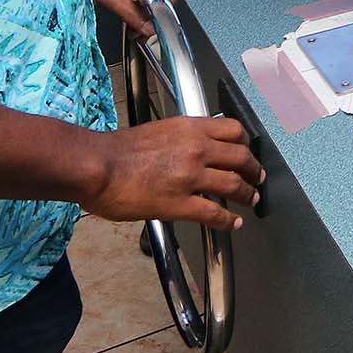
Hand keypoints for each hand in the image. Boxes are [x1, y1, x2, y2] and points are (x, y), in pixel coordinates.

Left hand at [78, 0, 168, 28]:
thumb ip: (133, 15)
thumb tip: (148, 29)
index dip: (162, 15)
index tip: (152, 28)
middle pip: (161, 1)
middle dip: (151, 19)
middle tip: (140, 32)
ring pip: (150, 2)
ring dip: (142, 17)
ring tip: (132, 29)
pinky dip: (135, 11)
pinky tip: (127, 20)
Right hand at [81, 119, 263, 229]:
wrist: (95, 165)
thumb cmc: (115, 150)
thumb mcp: (157, 131)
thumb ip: (179, 138)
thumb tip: (189, 148)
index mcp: (189, 128)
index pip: (233, 130)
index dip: (246, 143)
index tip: (247, 150)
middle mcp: (195, 149)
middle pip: (240, 157)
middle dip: (253, 169)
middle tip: (257, 177)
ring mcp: (189, 176)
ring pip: (233, 184)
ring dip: (247, 194)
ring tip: (251, 199)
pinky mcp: (179, 203)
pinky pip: (214, 212)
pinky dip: (228, 220)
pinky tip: (233, 224)